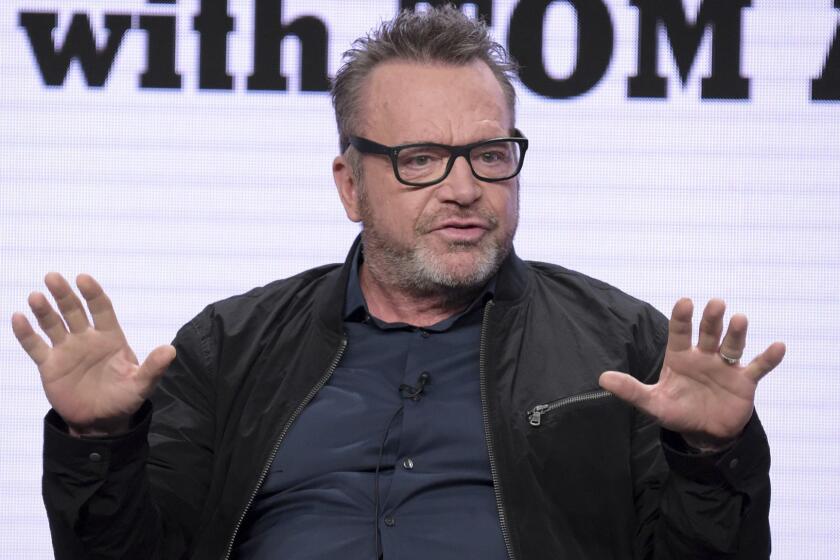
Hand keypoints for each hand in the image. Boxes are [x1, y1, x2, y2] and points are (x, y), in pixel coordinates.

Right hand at [11, 273, 174, 435]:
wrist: (101, 422)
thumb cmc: (124, 399)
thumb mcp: (141, 384)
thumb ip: (153, 367)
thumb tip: (171, 350)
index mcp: (110, 338)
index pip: (101, 309)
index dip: (93, 294)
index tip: (83, 279)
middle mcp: (87, 339)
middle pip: (74, 311)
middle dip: (64, 294)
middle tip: (53, 277)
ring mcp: (67, 350)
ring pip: (53, 324)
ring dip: (44, 310)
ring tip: (36, 297)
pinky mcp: (50, 365)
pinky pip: (35, 346)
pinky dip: (26, 333)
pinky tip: (18, 318)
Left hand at [599, 298, 785, 449]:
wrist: (704, 433)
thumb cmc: (676, 411)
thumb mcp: (652, 403)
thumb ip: (630, 390)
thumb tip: (602, 379)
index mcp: (679, 357)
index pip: (679, 332)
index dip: (682, 317)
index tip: (685, 302)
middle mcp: (703, 356)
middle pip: (709, 333)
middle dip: (712, 319)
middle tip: (716, 304)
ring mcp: (725, 367)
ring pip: (733, 345)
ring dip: (737, 332)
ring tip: (740, 319)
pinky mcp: (744, 382)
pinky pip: (758, 367)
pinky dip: (768, 358)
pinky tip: (778, 346)